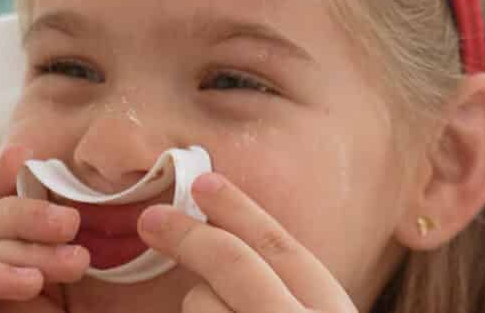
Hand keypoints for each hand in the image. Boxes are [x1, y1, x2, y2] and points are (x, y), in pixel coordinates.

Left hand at [138, 173, 357, 312]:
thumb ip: (293, 292)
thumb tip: (232, 242)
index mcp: (333, 311)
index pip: (284, 249)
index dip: (240, 210)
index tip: (204, 184)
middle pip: (234, 265)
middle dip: (189, 235)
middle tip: (151, 219)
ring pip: (201, 303)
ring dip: (197, 303)